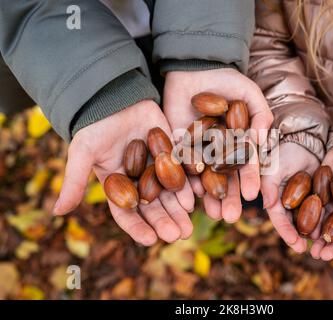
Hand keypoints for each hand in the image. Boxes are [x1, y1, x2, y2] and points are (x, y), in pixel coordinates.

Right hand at [53, 100, 194, 244]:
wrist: (117, 98)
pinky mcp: (172, 153)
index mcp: (119, 186)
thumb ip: (74, 181)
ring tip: (189, 224)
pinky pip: (183, 172)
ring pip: (171, 194)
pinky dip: (190, 183)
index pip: (127, 214)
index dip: (138, 228)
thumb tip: (57, 212)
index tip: (151, 240)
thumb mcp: (83, 152)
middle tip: (178, 235)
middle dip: (165, 222)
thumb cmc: (96, 126)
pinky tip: (197, 194)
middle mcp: (139, 182)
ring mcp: (157, 168)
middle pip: (154, 208)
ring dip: (180, 210)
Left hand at [163, 68, 272, 222]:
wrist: (195, 68)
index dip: (249, 179)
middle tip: (230, 217)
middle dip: (228, 198)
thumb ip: (260, 115)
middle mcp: (220, 152)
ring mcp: (199, 151)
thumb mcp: (249, 94)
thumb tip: (261, 140)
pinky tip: (190, 195)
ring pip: (204, 178)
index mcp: (239, 143)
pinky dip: (185, 180)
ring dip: (208, 196)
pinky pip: (182, 165)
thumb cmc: (227, 80)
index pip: (246, 165)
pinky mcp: (178, 146)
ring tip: (212, 214)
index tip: (252, 195)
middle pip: (225, 178)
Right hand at [261, 142, 318, 252]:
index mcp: (274, 198)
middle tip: (308, 250)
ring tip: (321, 243)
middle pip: (292, 224)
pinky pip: (319, 209)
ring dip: (313, 232)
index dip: (286, 232)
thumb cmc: (282, 153)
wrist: (302, 140)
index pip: (279, 219)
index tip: (296, 244)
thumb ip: (269, 187)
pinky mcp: (315, 194)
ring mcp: (301, 199)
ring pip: (307, 219)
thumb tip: (269, 207)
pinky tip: (331, 228)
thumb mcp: (273, 170)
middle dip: (299, 237)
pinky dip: (323, 219)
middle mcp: (286, 202)